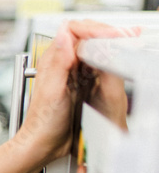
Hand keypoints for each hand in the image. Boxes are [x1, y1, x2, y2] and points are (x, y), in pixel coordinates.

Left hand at [16, 20, 138, 162]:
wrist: (43, 143)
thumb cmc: (43, 122)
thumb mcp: (52, 91)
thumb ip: (59, 62)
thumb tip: (65, 34)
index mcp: (52, 60)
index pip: (74, 30)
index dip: (95, 29)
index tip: (113, 34)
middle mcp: (62, 63)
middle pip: (87, 36)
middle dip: (108, 32)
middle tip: (128, 34)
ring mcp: (73, 72)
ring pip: (94, 48)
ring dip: (111, 43)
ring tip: (128, 40)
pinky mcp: (82, 83)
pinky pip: (98, 64)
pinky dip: (110, 58)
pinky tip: (119, 58)